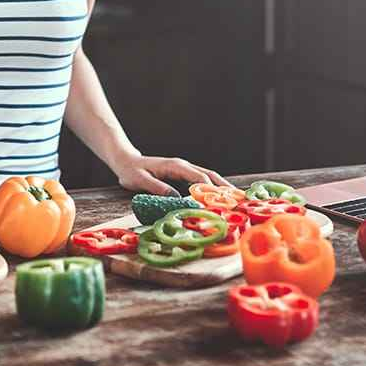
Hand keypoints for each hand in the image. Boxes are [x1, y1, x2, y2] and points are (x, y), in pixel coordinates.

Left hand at [112, 154, 233, 196]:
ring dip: (222, 187)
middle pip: (210, 175)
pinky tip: (220, 197)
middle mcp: (183, 165)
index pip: (199, 178)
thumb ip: (157, 188)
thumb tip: (176, 198)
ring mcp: (184, 169)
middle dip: (225, 188)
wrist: (126, 161)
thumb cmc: (131, 171)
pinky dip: (214, 187)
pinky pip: (202, 180)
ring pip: (209, 176)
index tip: (220, 203)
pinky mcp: (183, 174)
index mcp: (175, 166)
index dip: (210, 191)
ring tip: (237, 199)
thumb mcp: (140, 181)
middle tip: (239, 201)